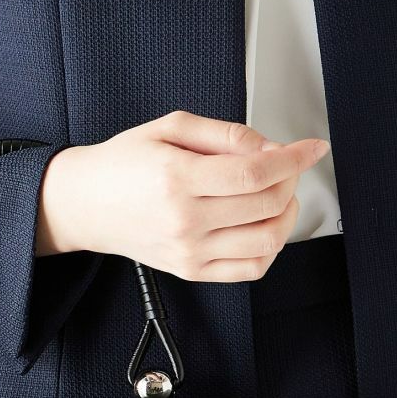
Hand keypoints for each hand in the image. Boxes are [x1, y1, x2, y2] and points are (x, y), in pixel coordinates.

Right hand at [35, 109, 330, 280]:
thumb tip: (270, 147)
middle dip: (290, 179)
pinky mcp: (191, 270)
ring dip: (287, 213)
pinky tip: (264, 225)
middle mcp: (184, 220)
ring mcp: (189, 250)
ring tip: (277, 194)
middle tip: (285, 165)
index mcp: (177, 179)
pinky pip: (250, 268)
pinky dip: (271, 247)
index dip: (294, 158)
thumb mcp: (169, 127)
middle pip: (268, 204)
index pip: (256, 173)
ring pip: (268, 240)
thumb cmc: (122, 165)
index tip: (310, 148)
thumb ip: (225, 133)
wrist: (85, 205)